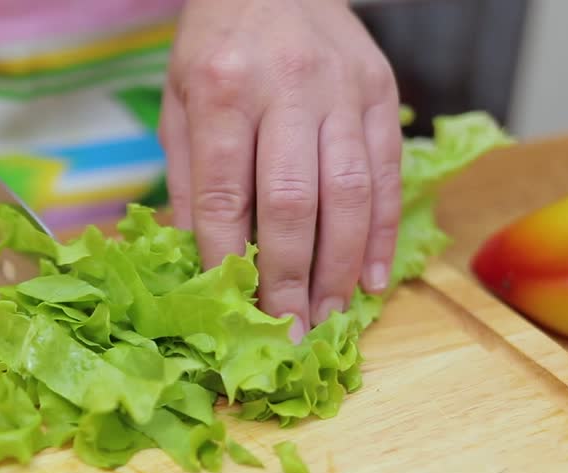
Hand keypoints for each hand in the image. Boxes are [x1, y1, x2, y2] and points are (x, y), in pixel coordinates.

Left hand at [161, 0, 400, 340]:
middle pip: (293, 201)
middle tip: (290, 332)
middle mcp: (288, 87)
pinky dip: (383, 232)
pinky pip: (388, 173)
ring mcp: (342, 89)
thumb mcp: (179, 99)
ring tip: (330, 316)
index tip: (235, 310)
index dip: (227, 259)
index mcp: (223, 88)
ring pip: (350, 193)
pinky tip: (372, 278)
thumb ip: (188, 177)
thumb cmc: (217, 45)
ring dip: (341, 266)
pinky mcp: (381, 91)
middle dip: (291, 278)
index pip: (223, 193)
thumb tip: (201, 261)